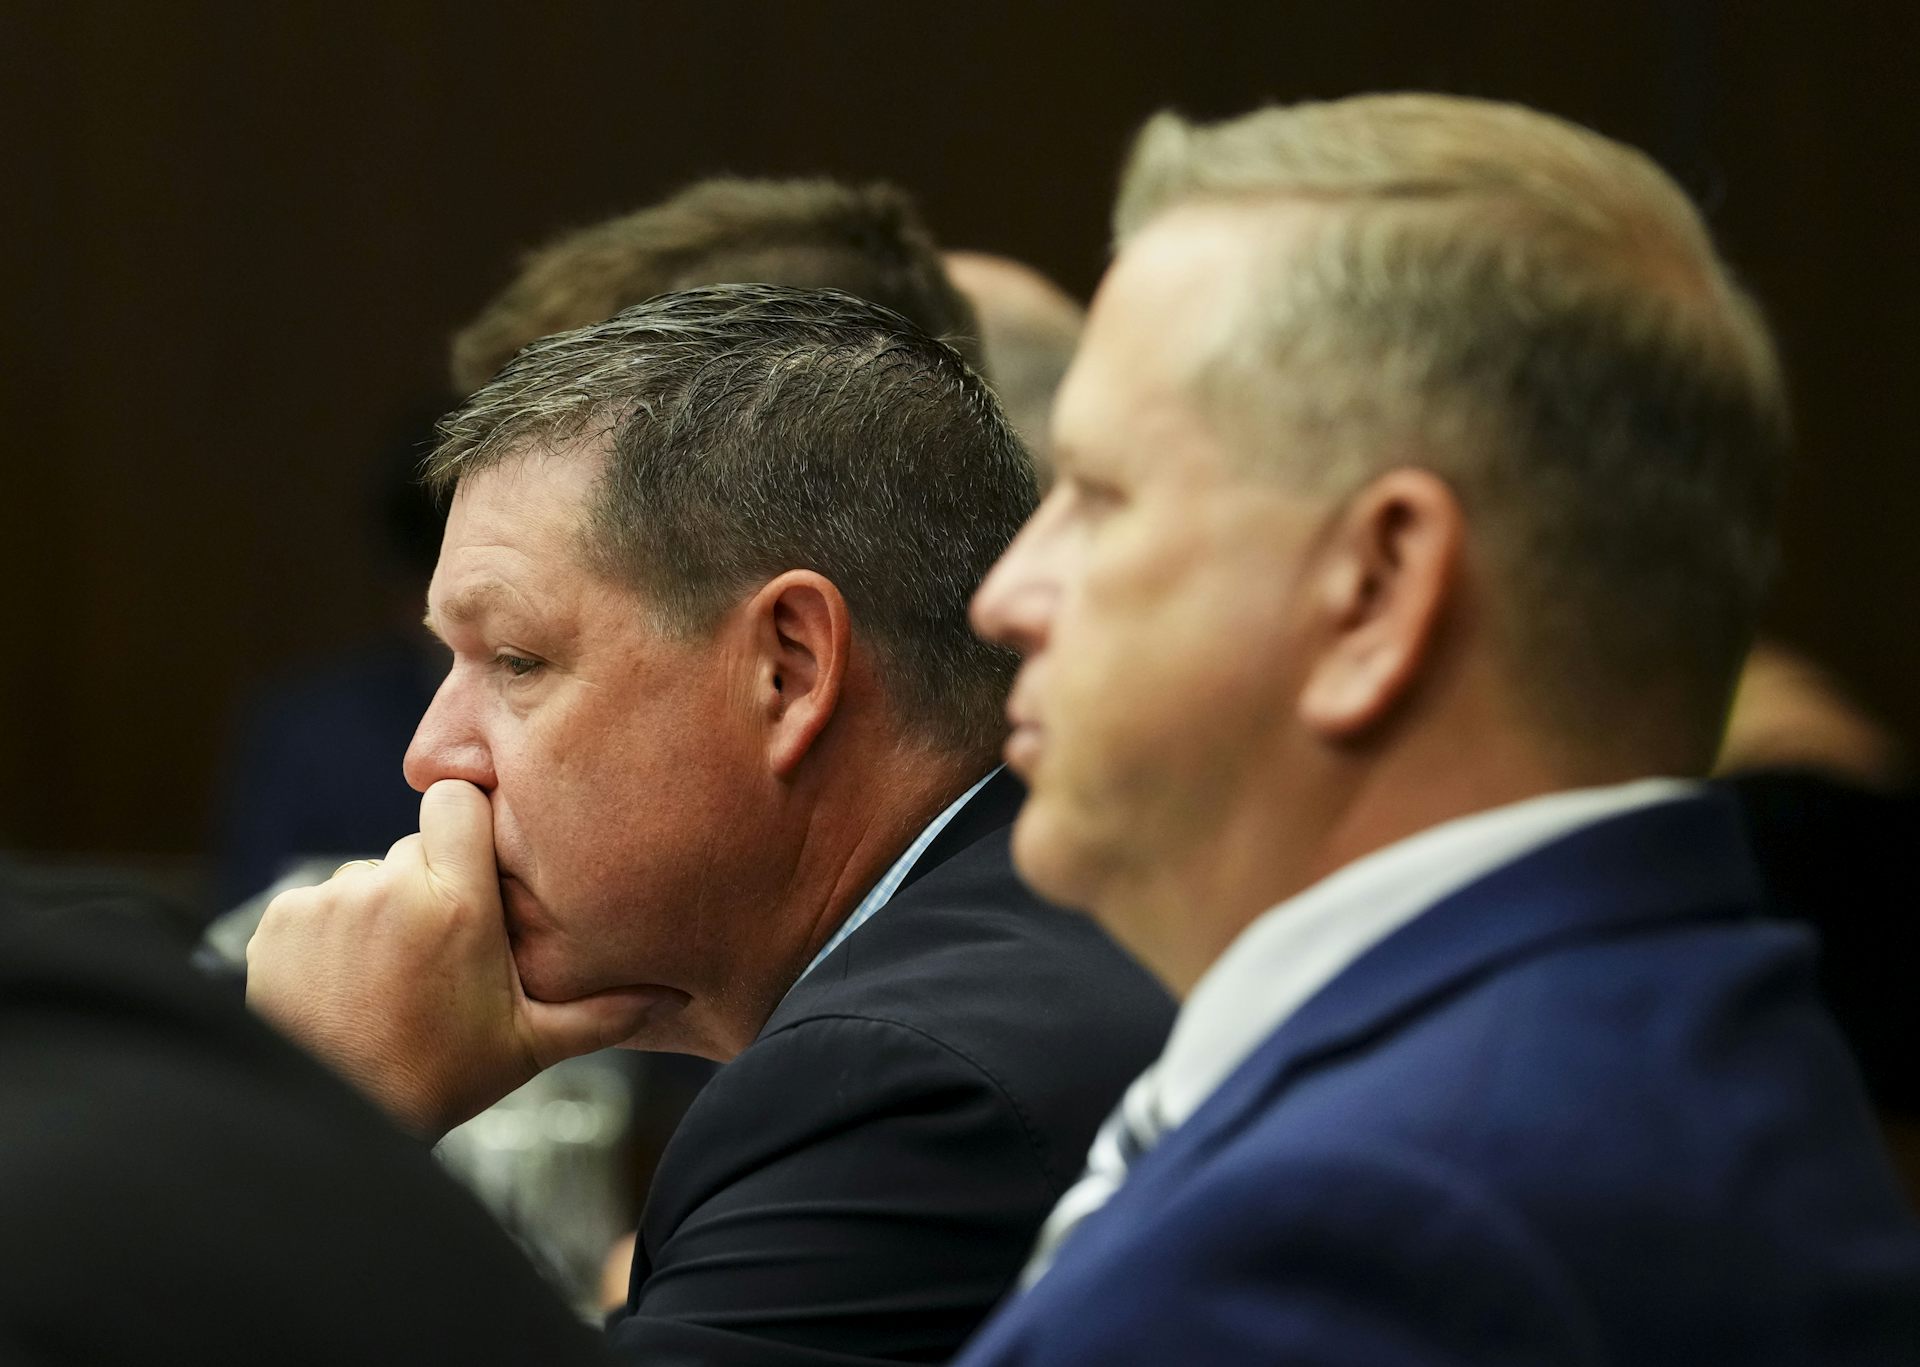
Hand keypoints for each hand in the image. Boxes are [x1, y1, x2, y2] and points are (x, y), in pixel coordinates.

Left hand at [246, 779, 666, 1139]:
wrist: (328, 1123)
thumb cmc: (436, 1082)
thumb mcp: (530, 1046)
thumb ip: (604, 1012)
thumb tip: (674, 998)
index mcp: (457, 902)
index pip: (457, 798)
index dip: (467, 824)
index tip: (478, 866)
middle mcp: (388, 887)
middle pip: (415, 846)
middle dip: (430, 883)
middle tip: (441, 951)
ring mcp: (327, 902)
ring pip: (367, 877)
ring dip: (379, 912)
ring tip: (389, 979)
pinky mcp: (279, 923)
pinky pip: (317, 904)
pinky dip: (330, 935)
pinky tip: (345, 986)